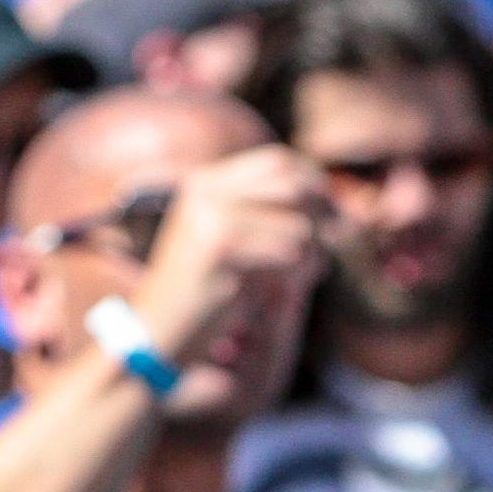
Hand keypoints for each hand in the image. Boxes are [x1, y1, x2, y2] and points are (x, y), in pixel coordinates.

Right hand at [130, 141, 328, 366]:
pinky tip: (286, 287)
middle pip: (294, 184)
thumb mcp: (232, 243)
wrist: (158, 331)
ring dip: (313, 253)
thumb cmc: (205, 293)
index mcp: (205, 183)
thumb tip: (334, 203)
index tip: (327, 217)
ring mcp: (212, 216)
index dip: (313, 184)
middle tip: (325, 246)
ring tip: (302, 274)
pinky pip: (290, 252)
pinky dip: (300, 273)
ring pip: (299, 224)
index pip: (279, 160)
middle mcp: (206, 190)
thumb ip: (269, 217)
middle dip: (321, 216)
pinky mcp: (222, 247)